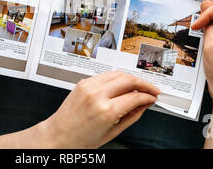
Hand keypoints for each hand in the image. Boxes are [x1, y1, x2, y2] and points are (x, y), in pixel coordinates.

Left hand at [40, 71, 159, 148]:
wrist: (58, 135)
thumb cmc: (80, 139)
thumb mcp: (112, 132)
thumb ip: (132, 116)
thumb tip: (145, 105)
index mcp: (106, 111)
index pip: (135, 97)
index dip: (148, 96)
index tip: (153, 98)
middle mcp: (97, 95)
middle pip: (128, 80)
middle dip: (144, 84)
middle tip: (152, 89)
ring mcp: (88, 86)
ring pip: (118, 73)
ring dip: (132, 78)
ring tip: (139, 86)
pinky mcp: (83, 82)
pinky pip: (105, 75)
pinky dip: (117, 78)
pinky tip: (122, 85)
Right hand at [192, 0, 212, 106]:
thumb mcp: (212, 47)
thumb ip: (209, 25)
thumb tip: (205, 6)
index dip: (209, 11)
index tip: (197, 23)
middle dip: (209, 11)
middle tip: (194, 13)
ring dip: (208, 20)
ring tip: (196, 25)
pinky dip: (210, 29)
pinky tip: (201, 32)